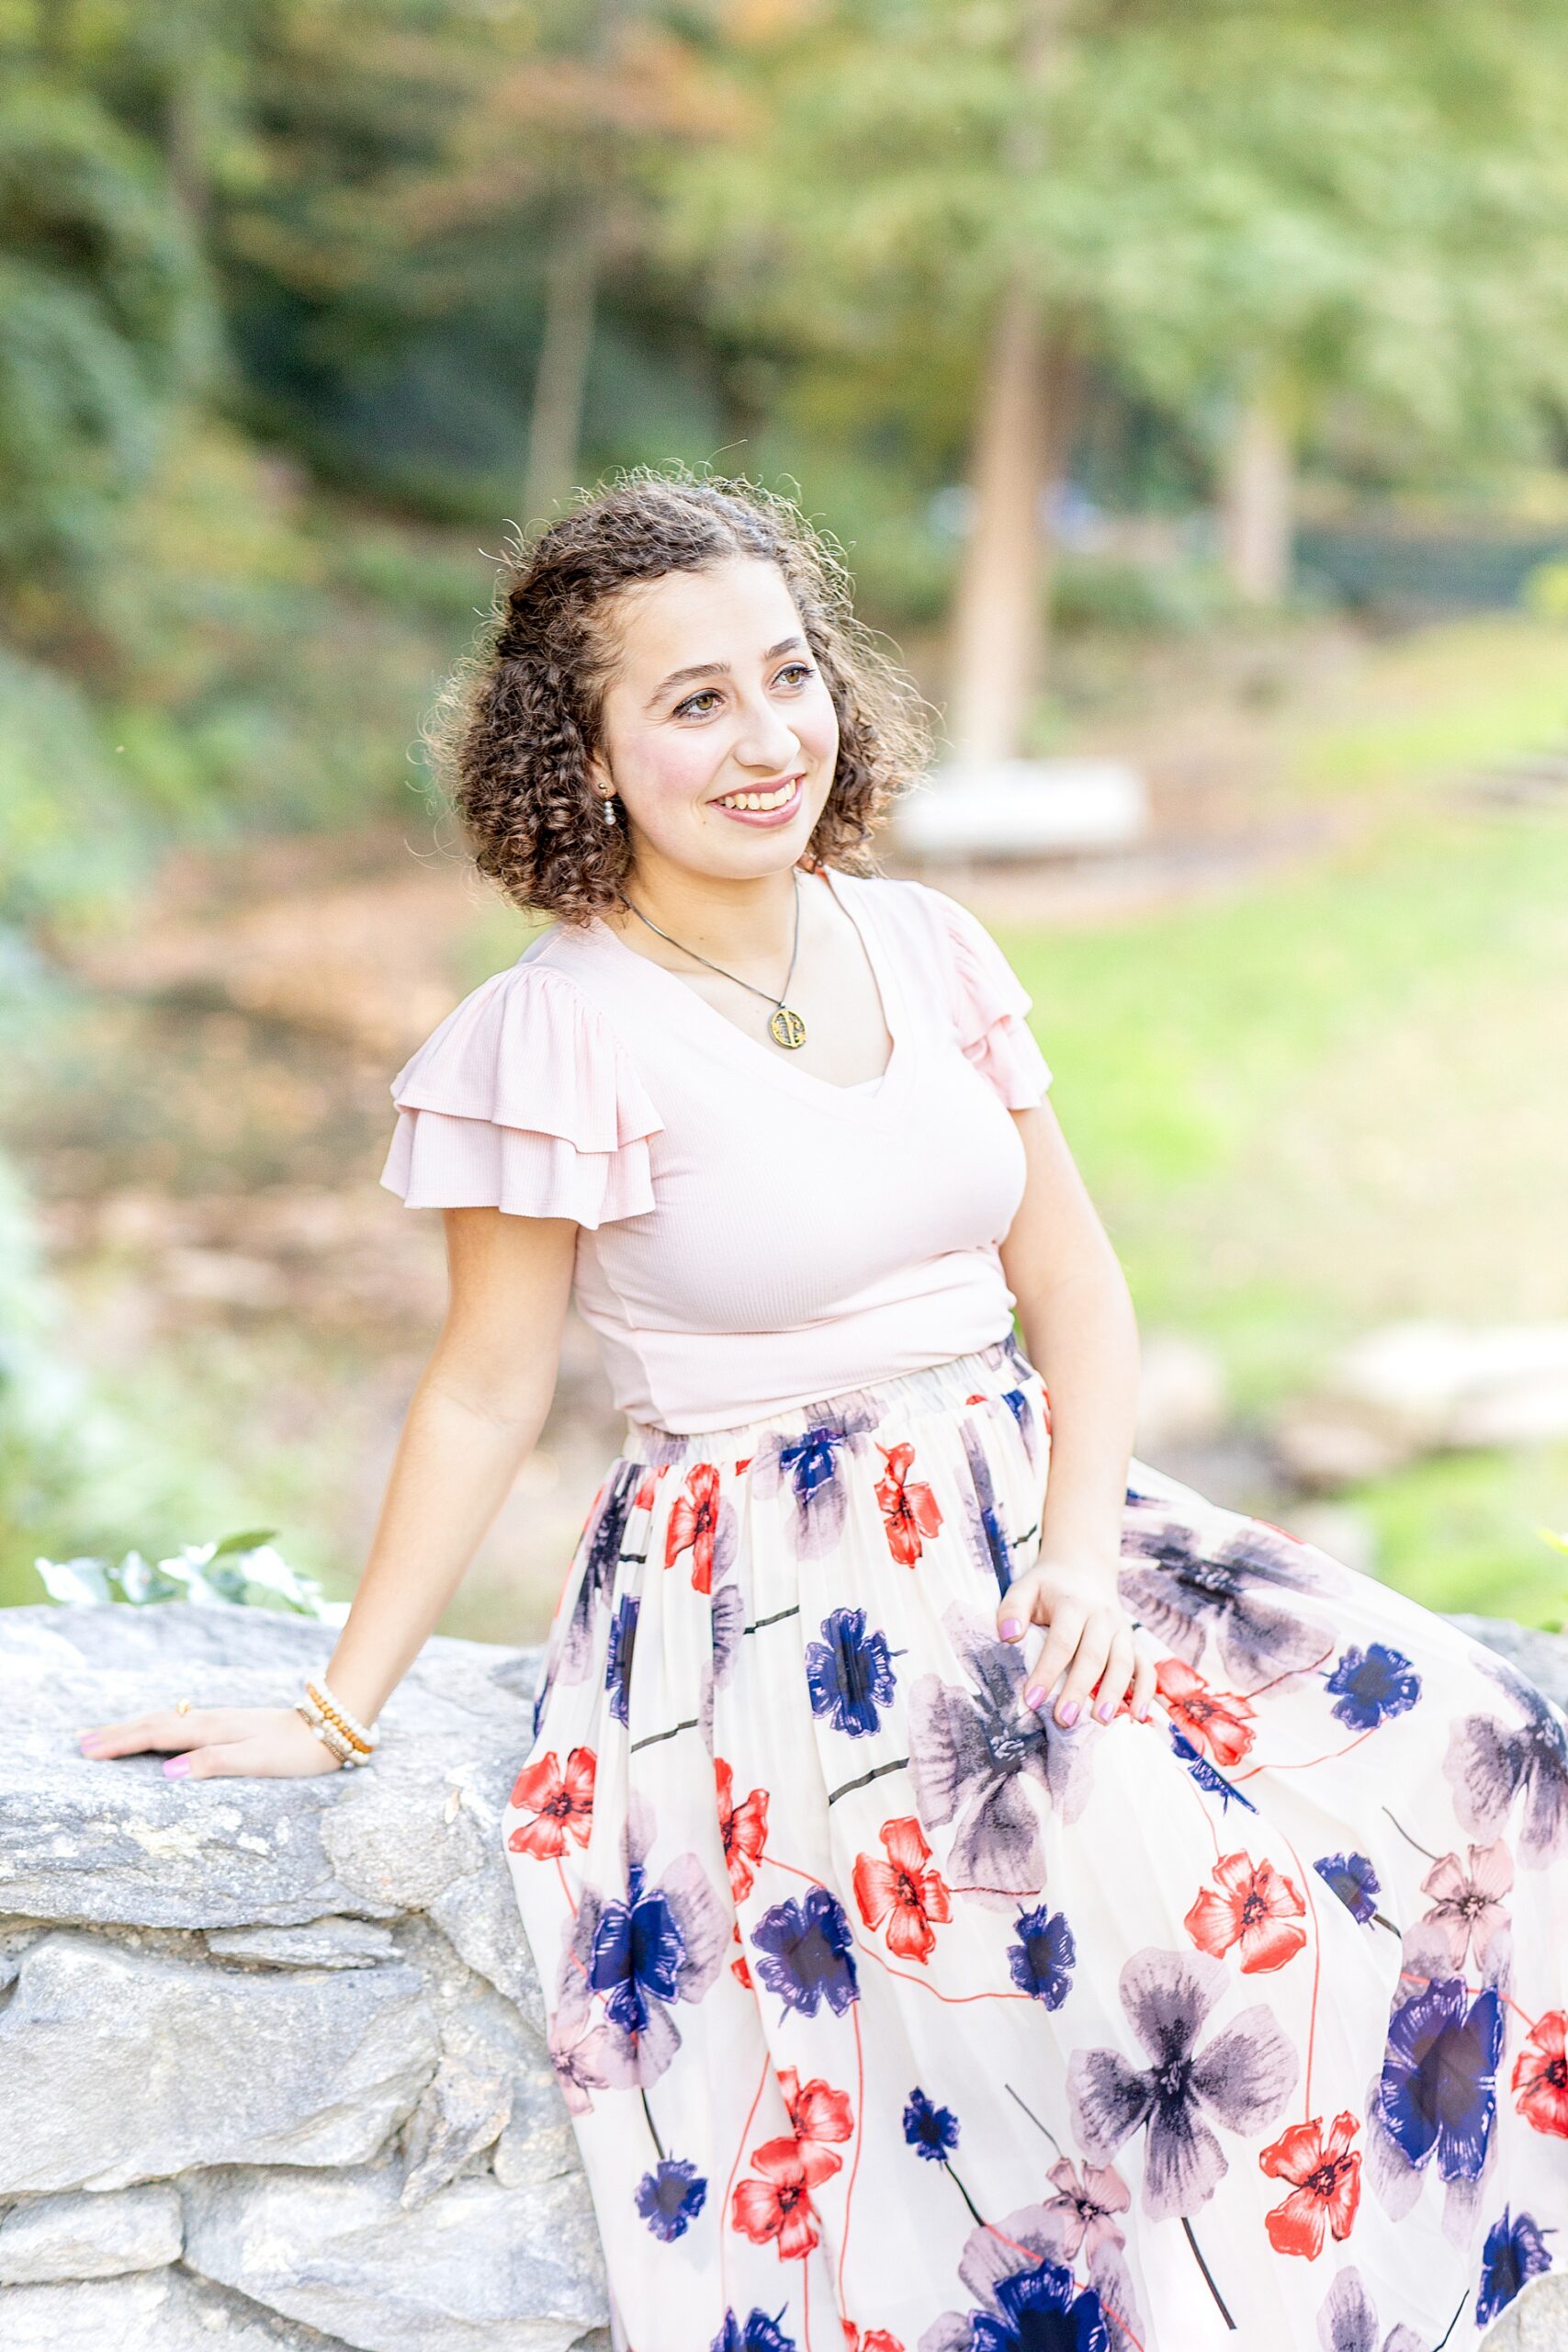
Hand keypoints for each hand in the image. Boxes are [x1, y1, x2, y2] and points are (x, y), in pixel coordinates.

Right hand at [76, 1704, 346, 1779]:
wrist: (331, 1726)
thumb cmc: (296, 1751)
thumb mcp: (256, 1761)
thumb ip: (213, 1763)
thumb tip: (167, 1773)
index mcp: (211, 1730)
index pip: (156, 1735)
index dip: (121, 1743)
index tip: (87, 1751)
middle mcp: (211, 1721)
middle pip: (154, 1724)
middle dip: (118, 1733)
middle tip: (81, 1742)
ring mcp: (219, 1720)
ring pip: (166, 1721)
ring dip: (134, 1728)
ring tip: (106, 1735)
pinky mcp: (228, 1725)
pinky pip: (180, 1724)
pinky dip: (157, 1727)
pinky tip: (154, 1733)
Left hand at [995, 1555, 1156, 1727]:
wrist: (1084, 1567)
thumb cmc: (1049, 1586)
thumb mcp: (1025, 1588)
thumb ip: (1012, 1609)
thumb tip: (1008, 1636)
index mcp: (1073, 1604)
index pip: (1061, 1641)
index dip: (1047, 1672)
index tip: (1032, 1700)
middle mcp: (1101, 1617)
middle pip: (1093, 1656)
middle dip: (1079, 1689)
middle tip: (1064, 1720)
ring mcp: (1121, 1630)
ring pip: (1122, 1663)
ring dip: (1114, 1693)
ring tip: (1101, 1721)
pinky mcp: (1133, 1642)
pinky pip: (1146, 1667)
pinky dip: (1146, 1691)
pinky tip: (1139, 1716)